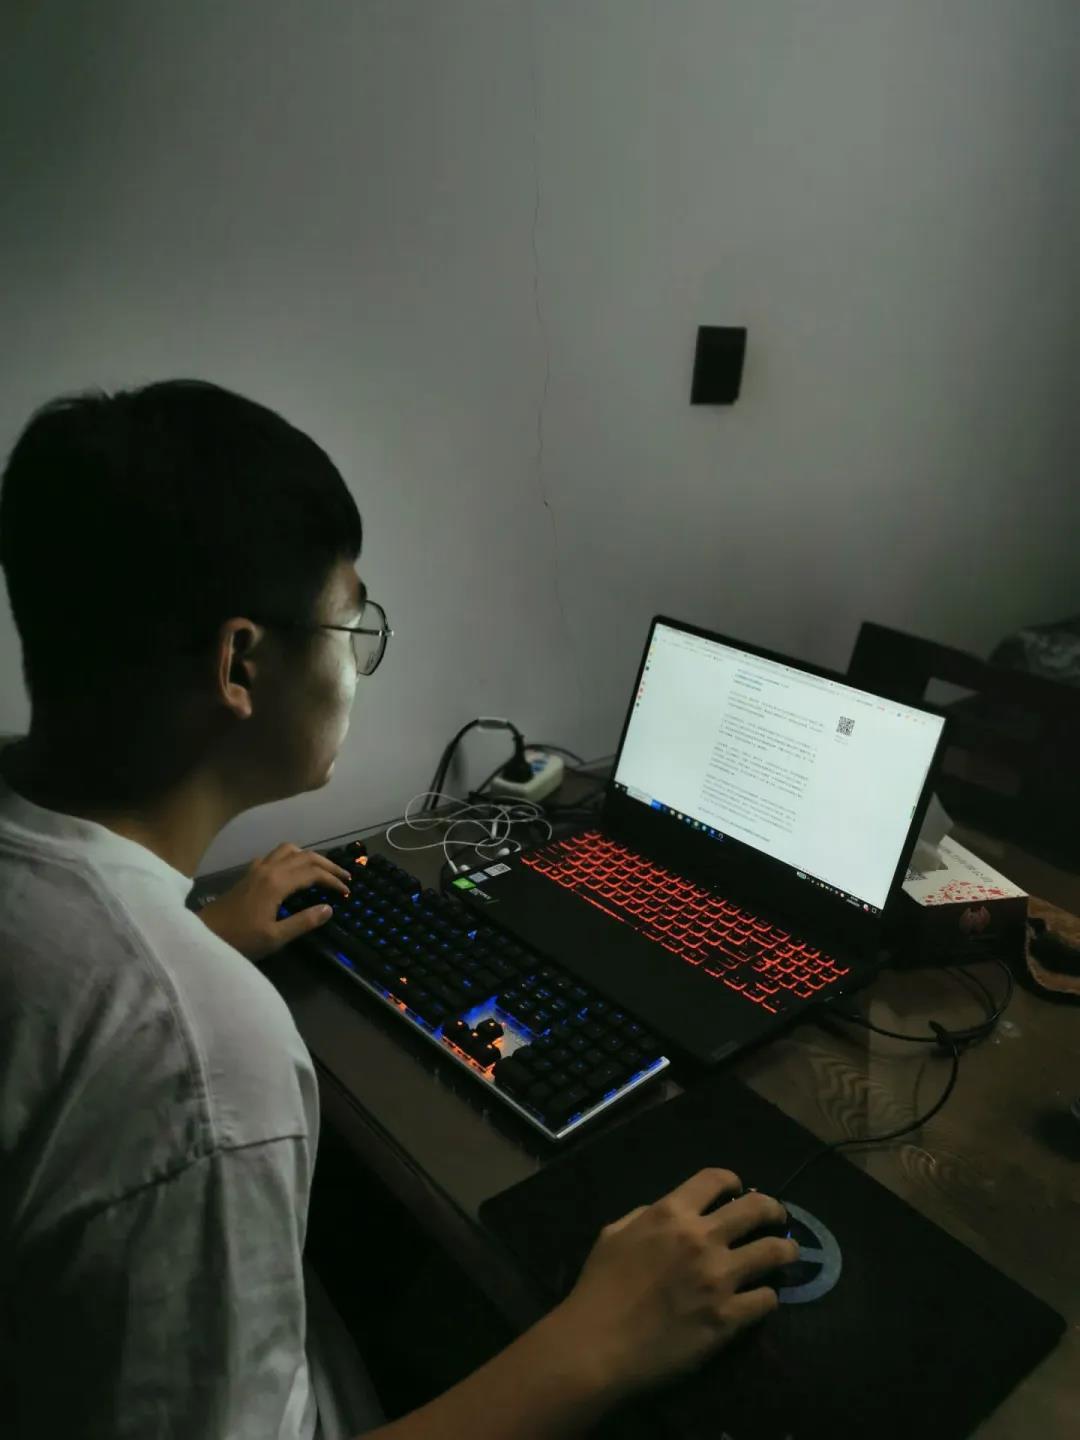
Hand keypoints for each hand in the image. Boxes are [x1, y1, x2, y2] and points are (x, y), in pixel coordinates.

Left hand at [199, 842, 350, 960]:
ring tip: (321, 870)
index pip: (313, 873)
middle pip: (305, 856)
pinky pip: (274, 855)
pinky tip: (292, 872)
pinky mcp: (249, 874)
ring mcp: (257, 869)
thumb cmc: (239, 939)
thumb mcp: (275, 937)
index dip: (333, 880)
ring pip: (288, 850)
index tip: (347, 891)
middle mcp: (268, 869)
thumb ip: (303, 922)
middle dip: (327, 864)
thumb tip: (329, 909)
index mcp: (277, 883)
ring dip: (308, 856)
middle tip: (343, 877)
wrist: (204, 935)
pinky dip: (290, 858)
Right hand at [552, 1168, 795, 1398]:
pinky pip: (767, 1299)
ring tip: (788, 1255)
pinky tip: (763, 1298)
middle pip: (756, 1209)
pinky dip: (768, 1296)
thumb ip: (645, 1216)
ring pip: (774, 1252)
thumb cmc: (598, 1289)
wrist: (598, 1346)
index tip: (738, 1191)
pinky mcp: (729, 1318)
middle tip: (777, 1219)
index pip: (715, 1179)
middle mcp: (702, 1238)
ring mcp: (719, 1278)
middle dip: (773, 1210)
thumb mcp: (613, 1234)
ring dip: (784, 1251)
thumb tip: (670, 1213)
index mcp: (670, 1214)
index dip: (733, 1181)